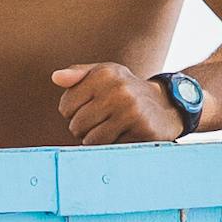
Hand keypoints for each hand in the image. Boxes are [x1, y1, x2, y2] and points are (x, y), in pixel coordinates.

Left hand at [53, 62, 183, 145]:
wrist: (166, 105)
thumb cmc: (125, 91)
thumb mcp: (104, 75)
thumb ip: (78, 75)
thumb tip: (55, 77)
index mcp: (103, 73)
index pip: (65, 106)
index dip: (73, 113)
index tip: (89, 109)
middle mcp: (117, 89)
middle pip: (77, 125)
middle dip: (84, 130)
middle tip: (101, 122)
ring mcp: (131, 109)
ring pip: (92, 140)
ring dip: (97, 141)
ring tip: (111, 129)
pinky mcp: (142, 128)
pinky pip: (111, 148)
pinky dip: (114, 146)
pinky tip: (125, 135)